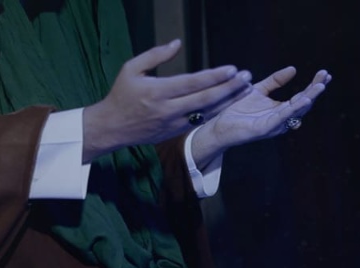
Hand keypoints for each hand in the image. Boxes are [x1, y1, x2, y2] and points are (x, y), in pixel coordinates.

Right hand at [82, 39, 252, 162]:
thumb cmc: (122, 94)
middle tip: (247, 78)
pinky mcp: (176, 132)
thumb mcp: (132, 68)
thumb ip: (155, 55)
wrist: (112, 127)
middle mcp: (168, 109)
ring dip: (228, 101)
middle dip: (229, 89)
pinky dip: (217, 111)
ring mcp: (174, 124)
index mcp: (157, 92)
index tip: (232, 69)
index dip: (215, 77)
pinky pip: (201, 121)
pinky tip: (230, 102)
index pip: (193, 83)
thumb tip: (178, 43)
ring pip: (207, 112)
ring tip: (245, 89)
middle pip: (206, 99)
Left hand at [189, 67, 331, 168]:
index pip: (302, 96)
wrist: (218, 125)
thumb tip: (294, 69)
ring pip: (297, 112)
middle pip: (304, 104)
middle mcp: (281, 119)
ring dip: (309, 99)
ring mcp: (275, 125)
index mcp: (281, 110)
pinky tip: (304, 100)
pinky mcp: (265, 129)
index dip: (314, 85)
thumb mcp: (258, 90)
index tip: (324, 73)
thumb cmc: (237, 110)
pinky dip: (294, 109)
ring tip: (320, 87)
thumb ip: (275, 81)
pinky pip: (283, 118)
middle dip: (315, 90)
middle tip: (325, 76)